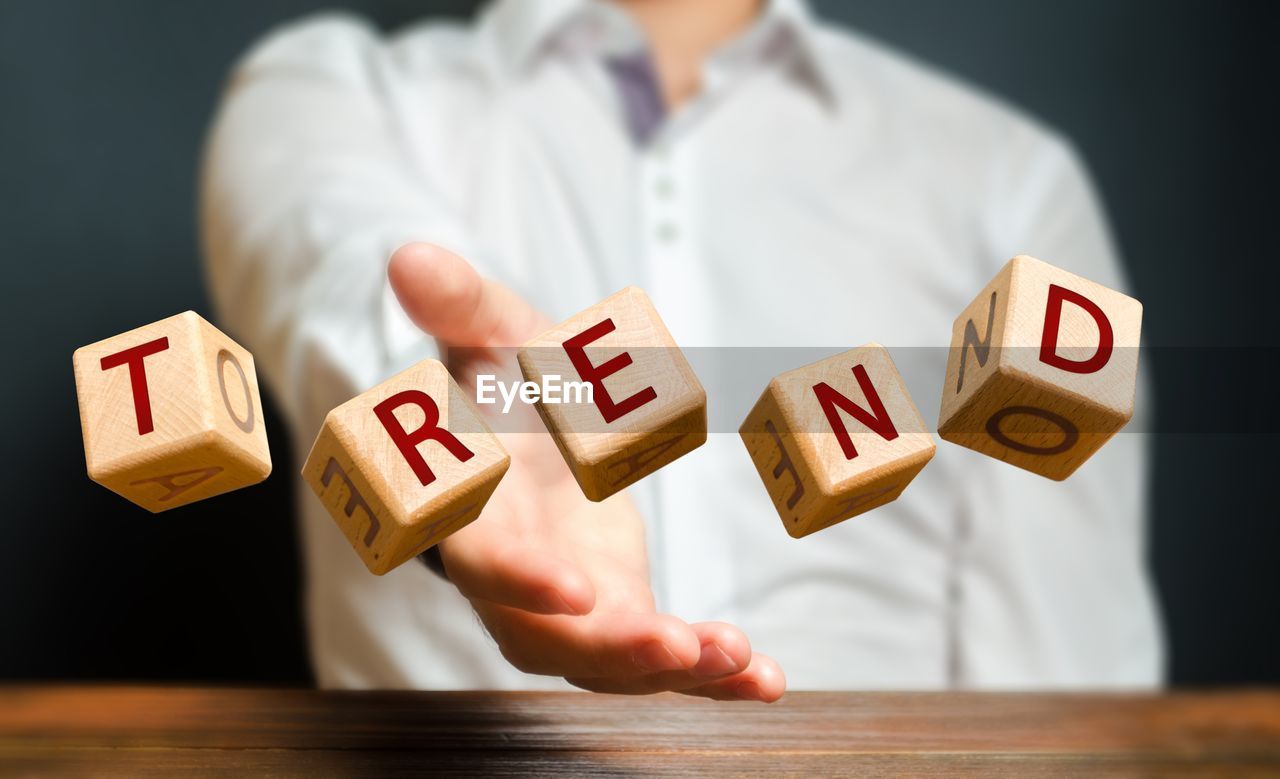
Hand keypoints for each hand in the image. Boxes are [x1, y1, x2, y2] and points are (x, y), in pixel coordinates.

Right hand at [388, 242, 784, 700]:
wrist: (521, 424)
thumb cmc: (500, 376)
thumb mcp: (490, 330)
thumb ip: (460, 305)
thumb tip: (410, 256)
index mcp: (474, 507)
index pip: (481, 554)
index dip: (518, 575)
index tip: (573, 588)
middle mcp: (513, 572)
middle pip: (546, 636)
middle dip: (610, 649)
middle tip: (677, 646)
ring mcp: (568, 601)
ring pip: (606, 661)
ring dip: (672, 671)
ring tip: (744, 664)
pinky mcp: (617, 607)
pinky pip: (655, 653)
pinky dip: (709, 674)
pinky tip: (766, 680)